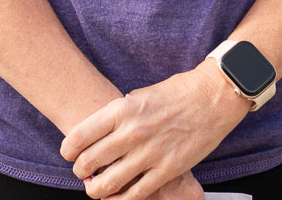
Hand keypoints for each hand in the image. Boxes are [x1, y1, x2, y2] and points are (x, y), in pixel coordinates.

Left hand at [61, 65, 248, 199]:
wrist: (213, 97)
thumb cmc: (178, 92)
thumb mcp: (140, 96)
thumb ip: (119, 114)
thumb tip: (102, 132)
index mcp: (122, 109)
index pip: (80, 136)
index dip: (68, 150)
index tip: (69, 154)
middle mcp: (132, 132)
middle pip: (90, 162)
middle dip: (80, 171)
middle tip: (82, 172)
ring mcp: (149, 153)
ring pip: (108, 184)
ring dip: (95, 190)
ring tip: (95, 188)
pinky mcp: (167, 171)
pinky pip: (135, 195)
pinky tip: (117, 197)